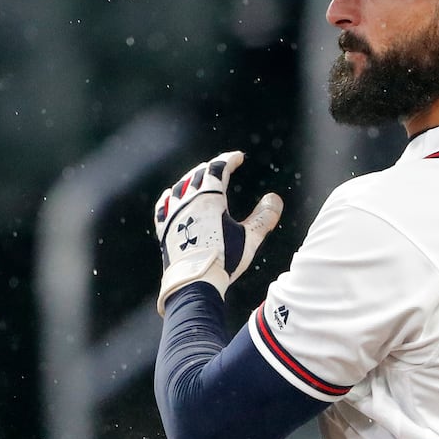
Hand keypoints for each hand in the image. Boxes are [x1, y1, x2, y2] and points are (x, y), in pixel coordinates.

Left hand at [153, 150, 282, 315]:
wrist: (194, 282)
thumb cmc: (224, 259)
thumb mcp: (251, 237)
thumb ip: (265, 216)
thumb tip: (274, 198)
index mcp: (210, 199)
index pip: (219, 168)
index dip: (229, 159)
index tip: (239, 157)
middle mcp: (189, 201)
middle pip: (199, 174)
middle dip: (213, 167)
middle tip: (223, 167)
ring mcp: (173, 214)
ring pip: (181, 186)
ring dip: (193, 178)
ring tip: (201, 177)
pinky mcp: (164, 228)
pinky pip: (164, 205)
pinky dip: (170, 196)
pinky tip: (172, 195)